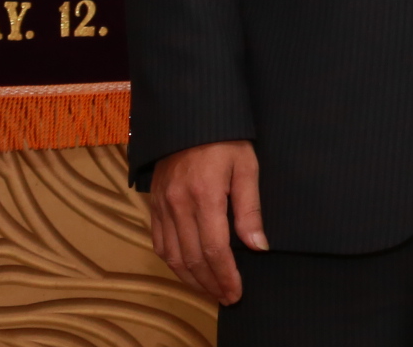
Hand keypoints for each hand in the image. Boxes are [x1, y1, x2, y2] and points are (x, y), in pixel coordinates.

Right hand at [149, 140, 264, 303]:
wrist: (190, 115)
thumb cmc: (225, 139)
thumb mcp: (246, 167)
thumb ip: (250, 209)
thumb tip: (257, 246)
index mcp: (205, 195)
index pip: (214, 249)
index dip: (226, 276)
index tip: (236, 291)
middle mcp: (179, 204)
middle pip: (192, 258)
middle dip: (210, 284)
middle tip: (226, 297)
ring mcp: (163, 205)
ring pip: (172, 256)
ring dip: (191, 279)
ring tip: (210, 290)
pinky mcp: (154, 203)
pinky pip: (159, 242)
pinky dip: (173, 262)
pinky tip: (187, 270)